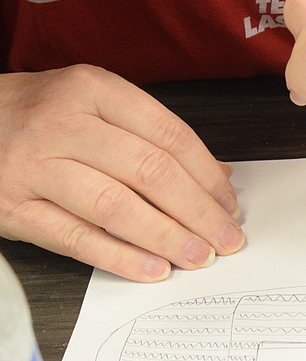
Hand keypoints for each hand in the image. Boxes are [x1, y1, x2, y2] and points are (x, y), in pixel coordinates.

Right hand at [0, 65, 243, 281]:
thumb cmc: (40, 116)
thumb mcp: (95, 107)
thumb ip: (154, 138)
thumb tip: (219, 176)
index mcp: (93, 90)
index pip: (170, 136)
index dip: (208, 177)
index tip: (230, 206)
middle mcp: (63, 123)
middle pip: (151, 172)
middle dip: (199, 212)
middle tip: (227, 240)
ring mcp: (35, 165)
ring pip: (117, 206)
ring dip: (168, 237)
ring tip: (199, 257)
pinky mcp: (13, 207)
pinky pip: (76, 238)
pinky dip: (120, 257)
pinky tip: (154, 270)